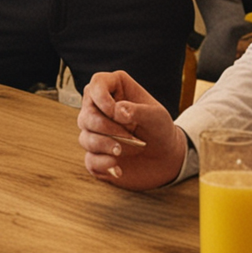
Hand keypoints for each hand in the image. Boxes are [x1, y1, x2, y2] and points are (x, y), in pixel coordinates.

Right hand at [77, 70, 186, 188]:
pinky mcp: (97, 156)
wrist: (166, 158)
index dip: (100, 96)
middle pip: (86, 114)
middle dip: (105, 127)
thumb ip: (138, 110)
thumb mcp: (156, 117)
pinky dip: (102, 164)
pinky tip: (118, 168)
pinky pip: (89, 160)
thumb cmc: (160, 130)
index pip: (96, 83)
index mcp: (114, 91)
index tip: (114, 111)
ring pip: (85, 138)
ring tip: (122, 151)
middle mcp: (100, 109)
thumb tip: (117, 110)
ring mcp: (96, 133)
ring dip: (104, 145)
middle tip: (130, 136)